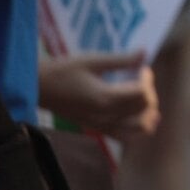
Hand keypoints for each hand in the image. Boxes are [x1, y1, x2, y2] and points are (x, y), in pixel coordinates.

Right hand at [38, 50, 160, 140]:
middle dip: (149, 92)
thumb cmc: (64, 71)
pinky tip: (140, 115)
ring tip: (144, 96)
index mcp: (105, 98)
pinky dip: (138, 128)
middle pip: (143, 110)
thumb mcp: (93, 60)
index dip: (147, 79)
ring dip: (148, 113)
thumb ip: (121, 59)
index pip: (142, 94)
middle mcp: (106, 116)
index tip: (141, 68)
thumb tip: (145, 52)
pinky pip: (125, 136)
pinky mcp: (97, 129)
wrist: (39, 88)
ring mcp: (101, 126)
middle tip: (140, 78)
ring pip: (139, 128)